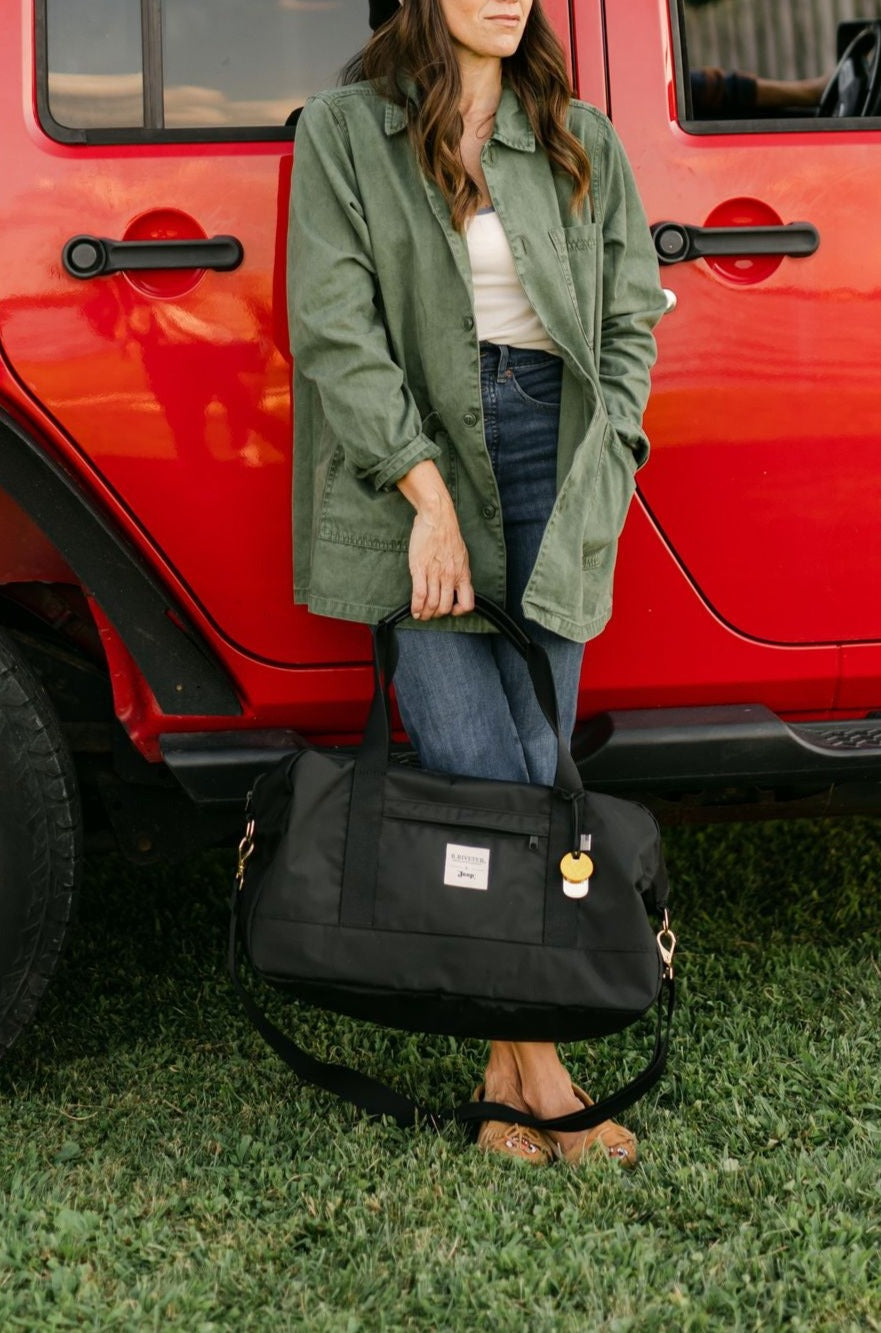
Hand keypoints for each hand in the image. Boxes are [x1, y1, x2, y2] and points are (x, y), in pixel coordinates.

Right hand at [396, 460, 474, 619]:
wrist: (438, 518)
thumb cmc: (448, 534)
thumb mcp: (461, 556)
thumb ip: (459, 572)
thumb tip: (456, 585)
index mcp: (462, 574)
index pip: (467, 603)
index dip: (458, 611)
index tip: (451, 609)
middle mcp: (450, 577)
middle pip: (445, 607)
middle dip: (437, 615)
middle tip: (430, 615)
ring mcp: (435, 574)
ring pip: (431, 603)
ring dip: (425, 613)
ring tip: (421, 615)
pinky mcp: (420, 569)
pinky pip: (419, 594)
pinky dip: (416, 606)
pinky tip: (413, 610)